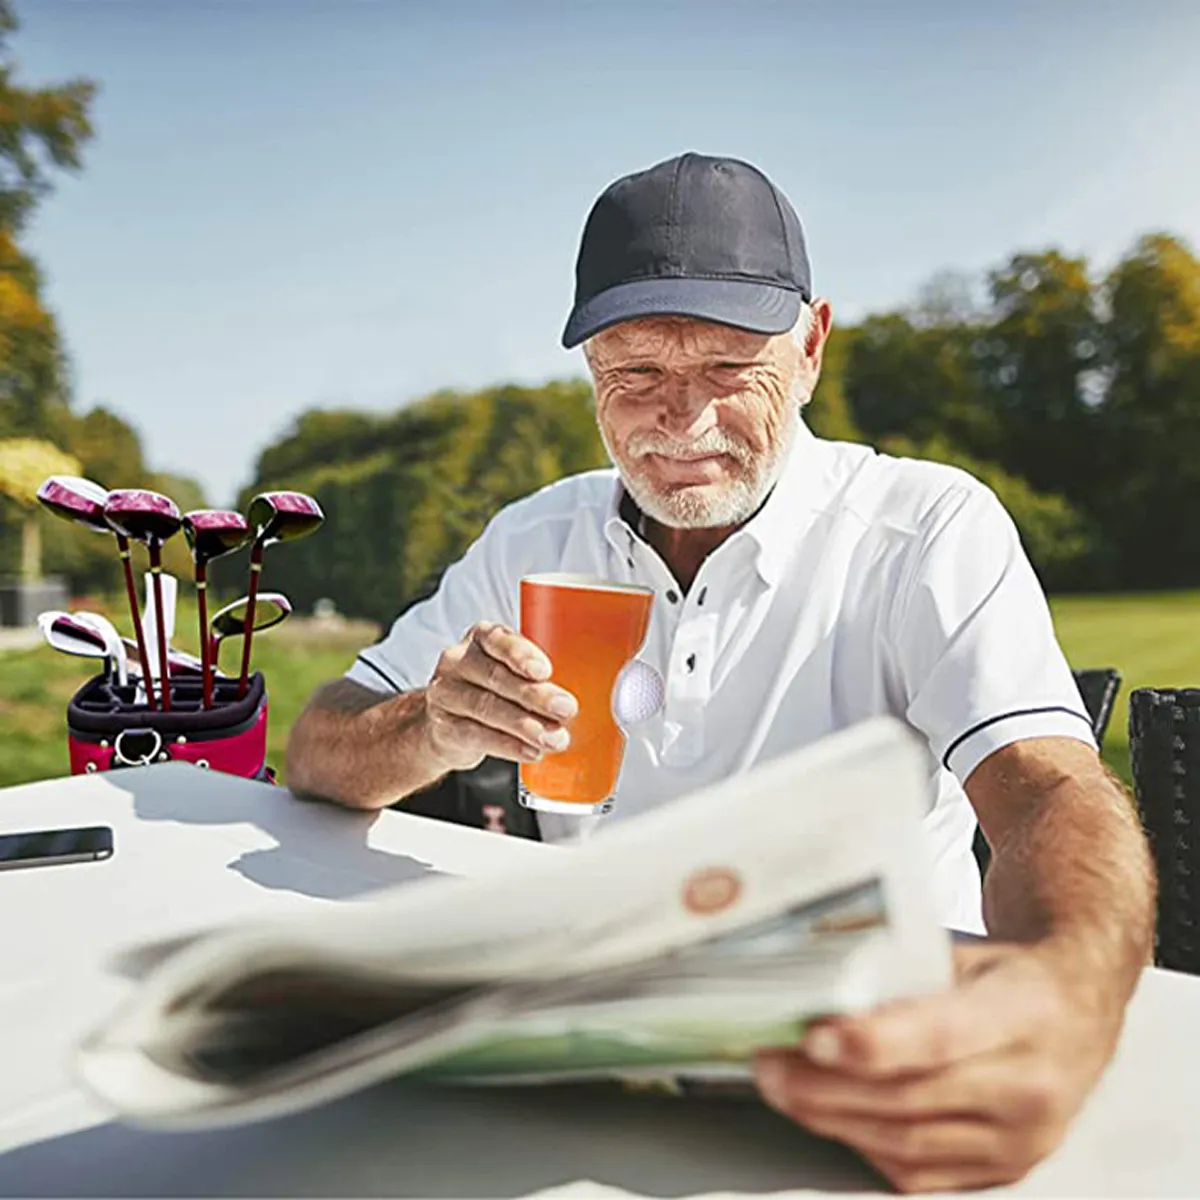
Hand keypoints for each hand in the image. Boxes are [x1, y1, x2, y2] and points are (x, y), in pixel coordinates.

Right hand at [422, 621, 578, 772]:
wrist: (446, 725)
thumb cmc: (491, 691)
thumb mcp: (509, 671)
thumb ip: (538, 674)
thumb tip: (590, 691)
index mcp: (481, 638)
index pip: (497, 639)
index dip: (521, 654)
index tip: (545, 671)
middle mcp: (458, 661)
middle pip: (497, 677)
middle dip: (535, 696)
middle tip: (566, 709)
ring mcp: (445, 693)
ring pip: (487, 708)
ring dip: (526, 726)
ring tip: (555, 738)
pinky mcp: (443, 726)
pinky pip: (477, 735)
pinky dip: (508, 746)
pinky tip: (530, 752)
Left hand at [753, 941, 1123, 1192]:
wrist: (1082, 1011)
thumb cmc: (1013, 974)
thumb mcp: (968, 952)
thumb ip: (904, 972)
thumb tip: (815, 986)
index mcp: (1027, 1011)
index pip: (940, 1035)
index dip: (872, 1042)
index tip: (813, 1038)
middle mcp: (1033, 1084)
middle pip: (911, 1097)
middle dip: (825, 1086)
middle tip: (769, 1064)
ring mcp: (1025, 1138)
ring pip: (908, 1141)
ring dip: (831, 1119)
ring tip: (781, 1088)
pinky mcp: (1008, 1169)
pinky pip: (922, 1171)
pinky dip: (864, 1143)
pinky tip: (828, 1116)